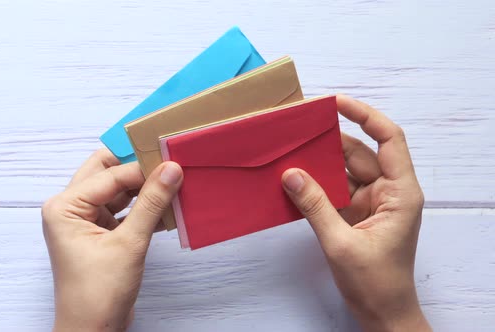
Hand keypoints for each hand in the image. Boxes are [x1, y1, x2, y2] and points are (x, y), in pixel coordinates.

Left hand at [42, 149, 182, 331]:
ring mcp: (84, 222)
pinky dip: (143, 209)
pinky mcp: (100, 234)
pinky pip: (123, 211)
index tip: (171, 162)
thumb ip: (151, 204)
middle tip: (165, 161)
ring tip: (172, 184)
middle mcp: (70, 209)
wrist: (92, 330)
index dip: (141, 167)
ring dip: (143, 189)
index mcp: (65, 207)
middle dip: (136, 168)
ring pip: (117, 191)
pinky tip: (167, 209)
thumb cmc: (96, 294)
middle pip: (107, 174)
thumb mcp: (129, 244)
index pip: (109, 175)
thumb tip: (170, 171)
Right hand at [282, 95, 430, 330]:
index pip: (389, 139)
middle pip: (359, 152)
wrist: (381, 313)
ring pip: (343, 170)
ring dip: (319, 162)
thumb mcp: (341, 243)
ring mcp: (371, 202)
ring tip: (290, 149)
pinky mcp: (355, 214)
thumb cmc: (376, 282)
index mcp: (400, 193)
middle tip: (299, 127)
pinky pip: (334, 189)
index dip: (365, 115)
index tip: (337, 103)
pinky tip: (294, 178)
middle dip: (330, 140)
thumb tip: (290, 174)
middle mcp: (388, 191)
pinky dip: (315, 184)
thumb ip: (315, 205)